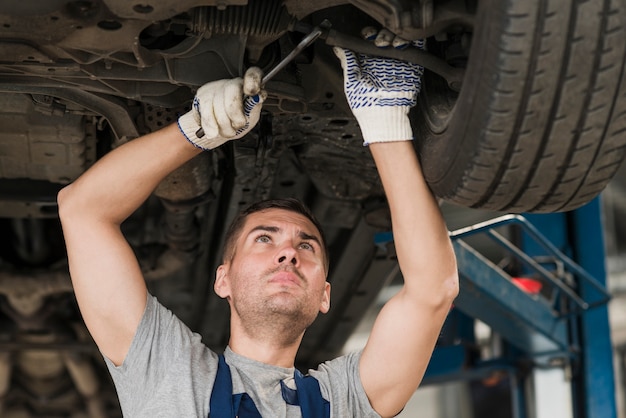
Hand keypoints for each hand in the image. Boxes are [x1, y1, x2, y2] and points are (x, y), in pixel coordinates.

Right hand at [178, 67, 266, 149]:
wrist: (220, 129)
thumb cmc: (239, 121)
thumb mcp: (251, 116)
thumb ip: (255, 107)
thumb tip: (258, 97)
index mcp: (249, 86)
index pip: (252, 74)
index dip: (252, 81)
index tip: (251, 92)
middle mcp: (232, 83)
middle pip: (232, 91)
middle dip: (235, 113)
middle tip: (239, 124)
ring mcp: (215, 88)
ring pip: (217, 104)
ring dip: (224, 125)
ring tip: (229, 131)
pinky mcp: (202, 95)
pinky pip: (206, 112)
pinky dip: (211, 126)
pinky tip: (214, 131)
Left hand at [333, 28, 423, 144]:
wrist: (383, 116)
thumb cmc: (365, 104)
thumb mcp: (352, 81)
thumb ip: (347, 62)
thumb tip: (338, 47)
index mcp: (368, 61)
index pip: (369, 39)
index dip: (368, 34)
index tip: (367, 36)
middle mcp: (383, 59)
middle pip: (384, 35)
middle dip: (382, 34)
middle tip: (380, 43)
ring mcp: (398, 61)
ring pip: (398, 38)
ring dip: (394, 36)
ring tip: (391, 45)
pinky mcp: (412, 65)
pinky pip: (415, 46)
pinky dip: (412, 40)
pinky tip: (402, 44)